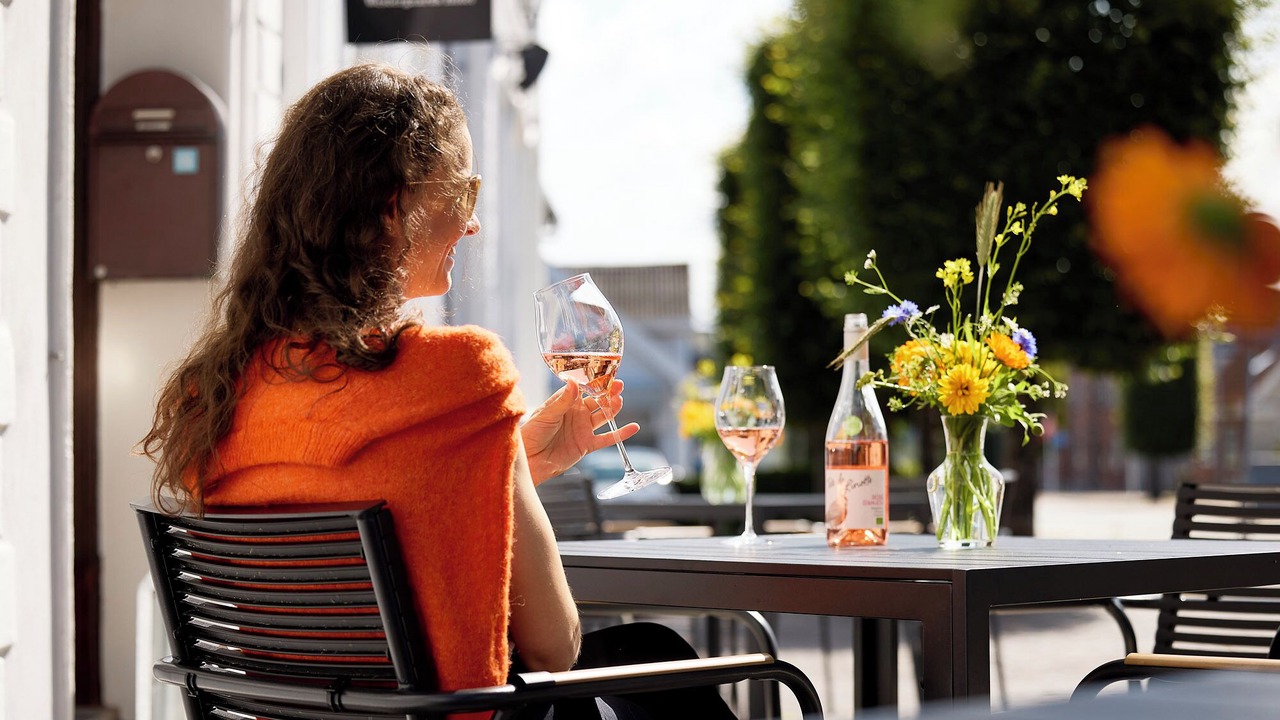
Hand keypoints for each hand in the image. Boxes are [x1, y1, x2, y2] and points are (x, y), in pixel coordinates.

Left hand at [520, 378, 639, 484]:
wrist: (530, 461)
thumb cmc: (532, 434)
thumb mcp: (547, 414)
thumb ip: (563, 401)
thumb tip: (575, 382)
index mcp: (565, 402)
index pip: (584, 388)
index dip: (596, 381)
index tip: (607, 374)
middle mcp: (576, 413)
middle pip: (597, 400)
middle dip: (608, 392)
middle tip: (618, 385)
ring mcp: (583, 428)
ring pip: (603, 416)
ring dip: (613, 408)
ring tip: (620, 401)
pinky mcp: (587, 445)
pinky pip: (607, 438)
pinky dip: (621, 434)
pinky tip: (633, 428)